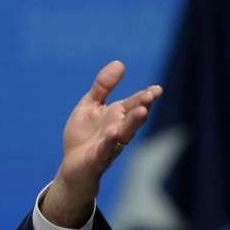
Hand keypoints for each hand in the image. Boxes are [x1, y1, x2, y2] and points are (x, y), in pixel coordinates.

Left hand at [40, 60, 161, 226]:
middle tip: (151, 96)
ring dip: (133, 123)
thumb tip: (120, 63)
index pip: (134, 103)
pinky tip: (114, 133)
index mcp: (117, 116)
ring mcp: (110, 145)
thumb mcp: (90, 106)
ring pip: (124, 133)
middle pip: (133, 117)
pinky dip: (109, 142)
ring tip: (142, 111)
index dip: (145, 96)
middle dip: (142, 107)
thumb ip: (103, 87)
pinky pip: (105, 149)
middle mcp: (118, 129)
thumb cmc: (84, 136)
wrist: (72, 166)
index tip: (157, 89)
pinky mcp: (98, 158)